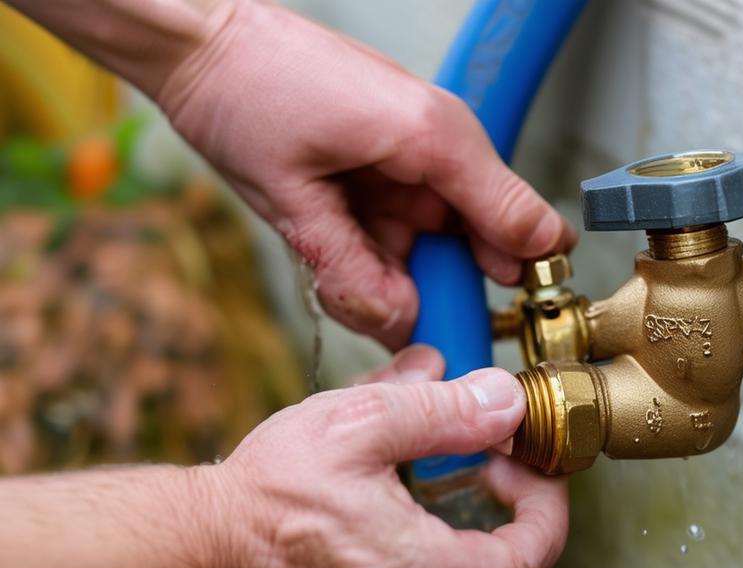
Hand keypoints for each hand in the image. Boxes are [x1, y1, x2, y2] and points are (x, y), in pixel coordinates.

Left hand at [155, 1, 575, 348]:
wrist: (203, 44)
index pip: (516, 220)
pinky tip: (337, 259)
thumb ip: (353, 266)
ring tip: (339, 277)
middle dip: (435, 291)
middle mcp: (437, 144)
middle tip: (395, 317)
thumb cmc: (246, 89)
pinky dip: (374, 258)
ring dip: (393, 277)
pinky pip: (402, 232)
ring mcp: (415, 156)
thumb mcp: (291, 196)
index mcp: (433, 138)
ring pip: (431, 248)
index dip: (517, 278)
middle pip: (476, 245)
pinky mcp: (389, 167)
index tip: (486, 326)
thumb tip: (400, 323)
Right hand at [191, 346, 567, 567]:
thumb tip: (502, 401)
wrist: (189, 547)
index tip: (526, 456)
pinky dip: (417, 530)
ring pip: (451, 565)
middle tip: (489, 453)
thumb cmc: (268, 495)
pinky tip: (386, 484)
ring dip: (457, 510)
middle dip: (505, 501)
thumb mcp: (365, 426)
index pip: (535, 549)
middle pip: (499, 561)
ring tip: (432, 453)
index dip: (545, 497)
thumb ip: (444, 410)